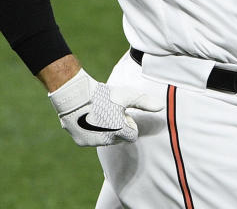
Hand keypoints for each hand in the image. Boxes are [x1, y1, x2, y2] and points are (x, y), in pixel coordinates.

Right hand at [48, 69, 163, 146]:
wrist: (74, 95)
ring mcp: (93, 142)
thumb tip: (161, 106)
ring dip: (104, 130)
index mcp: (119, 131)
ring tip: (97, 113)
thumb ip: (144, 101)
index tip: (121, 112)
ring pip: (104, 140)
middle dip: (117, 127)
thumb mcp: (126, 95)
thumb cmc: (102, 94)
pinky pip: (90, 139)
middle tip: (108, 111)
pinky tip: (86, 118)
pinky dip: (90, 132)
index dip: (128, 122)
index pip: (132, 134)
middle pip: (118, 138)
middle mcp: (107, 141)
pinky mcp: (81, 142)